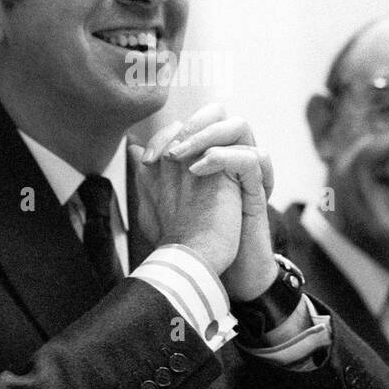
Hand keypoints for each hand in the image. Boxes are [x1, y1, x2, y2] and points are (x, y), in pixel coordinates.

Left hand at [135, 104, 277, 300]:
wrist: (210, 273)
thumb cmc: (189, 240)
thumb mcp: (161, 204)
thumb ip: (149, 174)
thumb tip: (133, 147)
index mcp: (208, 160)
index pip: (194, 122)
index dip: (167, 132)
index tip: (146, 158)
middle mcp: (227, 161)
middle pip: (222, 115)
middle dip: (193, 123)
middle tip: (171, 147)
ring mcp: (243, 173)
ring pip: (241, 127)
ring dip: (208, 134)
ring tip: (182, 154)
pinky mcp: (255, 189)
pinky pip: (253, 158)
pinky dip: (225, 157)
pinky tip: (199, 170)